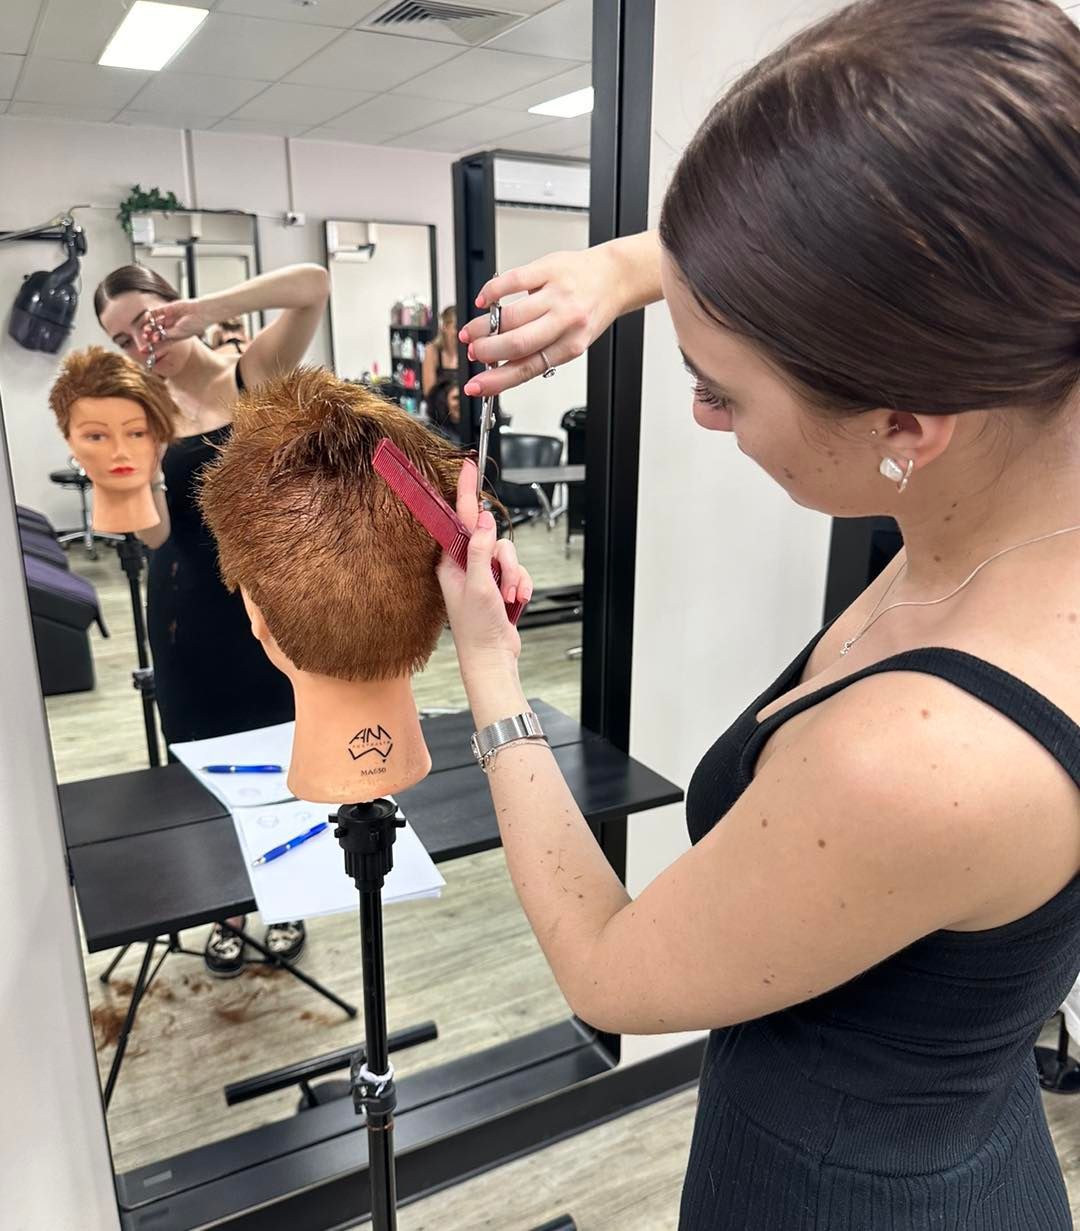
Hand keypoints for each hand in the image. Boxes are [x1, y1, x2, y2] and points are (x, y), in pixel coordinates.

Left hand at [141, 299, 206, 343]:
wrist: (200, 312)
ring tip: (146, 329)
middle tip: (144, 337)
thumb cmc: (193, 325)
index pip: (160, 343)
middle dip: (149, 336)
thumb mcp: (179, 333)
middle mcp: (169, 328)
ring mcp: (168, 319)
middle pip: (155, 333)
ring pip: (154, 323)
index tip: (143, 351)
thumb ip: (167, 335)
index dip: (151, 347)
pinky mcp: (167, 309)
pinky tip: (146, 317)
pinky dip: (150, 315)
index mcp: (174, 337)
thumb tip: (154, 339)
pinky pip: (155, 312)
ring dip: (149, 326)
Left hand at [437, 460, 533, 682]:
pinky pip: (516, 570)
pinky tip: (516, 600)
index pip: (457, 518)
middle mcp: (465, 565)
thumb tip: (482, 520)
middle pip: (491, 538)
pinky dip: (521, 584)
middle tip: (501, 581)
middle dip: (505, 561)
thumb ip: (479, 551)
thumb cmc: (476, 629)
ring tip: (508, 597)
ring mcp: (483, 575)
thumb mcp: (477, 585)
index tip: (468, 468)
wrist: (492, 657)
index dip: (464, 492)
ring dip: (514, 576)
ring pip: (507, 555)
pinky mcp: (498, 584)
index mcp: (451, 562)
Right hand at [459, 245, 623, 398]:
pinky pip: (512, 281)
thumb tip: (500, 368)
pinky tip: (483, 301)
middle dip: (487, 352)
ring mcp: (556, 295)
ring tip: (472, 332)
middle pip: (517, 343)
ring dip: (483, 327)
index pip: (527, 368)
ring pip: (511, 316)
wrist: (612, 277)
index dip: (496, 381)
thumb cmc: (589, 311)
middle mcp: (565, 321)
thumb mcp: (571, 341)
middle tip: (472, 352)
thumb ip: (539, 353)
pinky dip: (491, 293)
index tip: (476, 386)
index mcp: (570, 346)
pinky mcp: (548, 269)